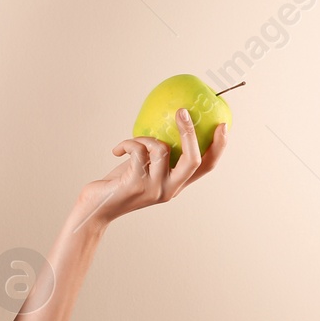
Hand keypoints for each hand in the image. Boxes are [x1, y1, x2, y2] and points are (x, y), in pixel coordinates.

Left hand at [75, 110, 227, 228]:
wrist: (96, 209)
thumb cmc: (118, 184)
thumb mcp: (143, 169)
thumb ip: (156, 155)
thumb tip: (163, 122)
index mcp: (176, 184)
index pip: (206, 167)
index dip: (219, 147)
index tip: (223, 125)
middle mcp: (170, 189)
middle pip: (193, 159)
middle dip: (189, 133)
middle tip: (182, 111)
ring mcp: (155, 188)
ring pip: (162, 149)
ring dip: (144, 138)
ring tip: (130, 143)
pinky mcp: (136, 184)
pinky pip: (138, 151)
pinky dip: (127, 144)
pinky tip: (117, 150)